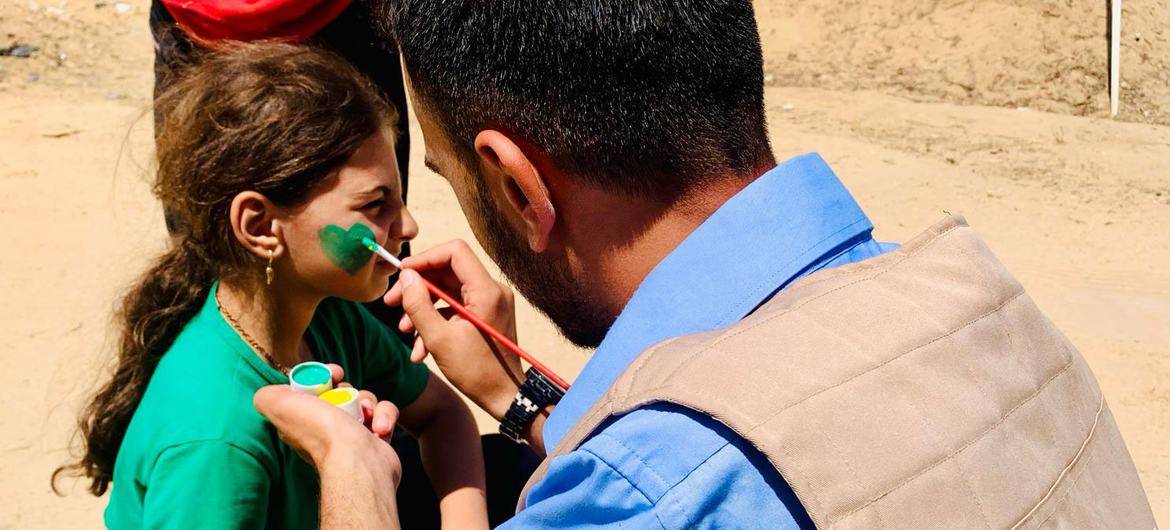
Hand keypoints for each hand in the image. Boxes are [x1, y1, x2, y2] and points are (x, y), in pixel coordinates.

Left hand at [253, 365, 401, 484]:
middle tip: (349, 392)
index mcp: (302, 420)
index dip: (324, 377)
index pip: (314, 390)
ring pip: (365, 401)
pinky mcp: (377, 438)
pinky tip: (380, 428)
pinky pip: (384, 414)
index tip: (333, 374)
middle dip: (349, 389)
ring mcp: (352, 434)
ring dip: (370, 402)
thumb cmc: (321, 432)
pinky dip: (385, 416)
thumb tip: (273, 391)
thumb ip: (267, 395)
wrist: (358, 461)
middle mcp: (326, 428)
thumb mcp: (278, 405)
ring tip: (367, 416)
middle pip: (342, 392)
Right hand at [383, 240, 522, 420]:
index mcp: (486, 290)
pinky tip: (420, 348)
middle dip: (417, 288)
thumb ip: (418, 304)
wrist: (505, 397)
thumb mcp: (439, 339)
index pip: (454, 252)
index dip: (425, 259)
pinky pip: (455, 308)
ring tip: (405, 332)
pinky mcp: (485, 316)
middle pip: (447, 271)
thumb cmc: (476, 371)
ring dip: (423, 309)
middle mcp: (492, 290)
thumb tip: (406, 277)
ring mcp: (490, 303)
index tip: (402, 274)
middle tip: (391, 303)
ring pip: (448, 292)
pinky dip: (436, 321)